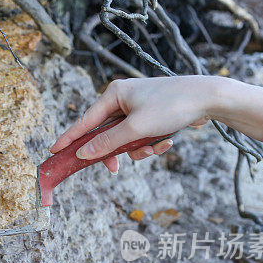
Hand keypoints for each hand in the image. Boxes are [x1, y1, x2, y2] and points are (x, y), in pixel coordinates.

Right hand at [50, 76, 220, 172]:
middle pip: (105, 133)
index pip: (85, 121)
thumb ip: (108, 143)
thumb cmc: (171, 106)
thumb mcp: (136, 129)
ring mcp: (138, 106)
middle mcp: (123, 98)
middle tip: (113, 168)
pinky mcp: (151, 115)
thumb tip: (83, 153)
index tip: (54, 151)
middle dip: (115, 151)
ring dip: (137, 149)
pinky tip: (166, 144)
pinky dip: (150, 144)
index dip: (69, 138)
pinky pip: (140, 136)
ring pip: (125, 138)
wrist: (209, 98)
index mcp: (114, 94)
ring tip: (154, 150)